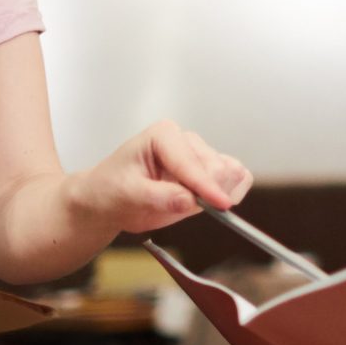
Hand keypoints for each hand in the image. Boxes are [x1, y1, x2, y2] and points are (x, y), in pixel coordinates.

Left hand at [74, 120, 250, 237]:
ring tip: (191, 205)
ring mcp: (200, 156)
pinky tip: (213, 203)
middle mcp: (186, 141)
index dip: (206, 186)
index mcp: (164, 135)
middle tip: (188, 209)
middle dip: (211, 192)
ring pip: (231, 172)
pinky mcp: (209, 173)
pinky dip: (232, 192)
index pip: (192, 162)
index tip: (219, 205)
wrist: (108, 200)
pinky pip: (237, 179)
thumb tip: (189, 200)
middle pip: (218, 166)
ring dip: (222, 193)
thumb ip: (158, 196)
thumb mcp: (127, 195)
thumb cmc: (112, 191)